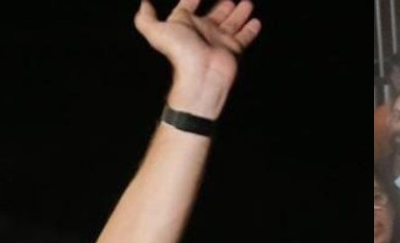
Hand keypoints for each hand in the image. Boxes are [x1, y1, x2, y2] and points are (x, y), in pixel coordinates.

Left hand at [135, 0, 260, 111]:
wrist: (201, 77)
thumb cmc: (180, 53)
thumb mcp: (156, 31)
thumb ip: (145, 18)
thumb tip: (143, 4)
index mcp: (184, 24)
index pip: (188, 5)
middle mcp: (202, 32)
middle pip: (214, 14)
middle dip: (222, 6)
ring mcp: (218, 41)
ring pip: (231, 23)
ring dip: (238, 13)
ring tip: (247, 3)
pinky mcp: (233, 50)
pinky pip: (243, 37)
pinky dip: (250, 29)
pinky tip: (256, 21)